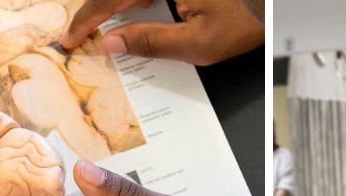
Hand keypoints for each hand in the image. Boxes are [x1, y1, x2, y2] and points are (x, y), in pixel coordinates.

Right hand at [60, 0, 262, 65]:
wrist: (275, 5)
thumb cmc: (246, 17)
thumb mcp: (200, 42)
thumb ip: (151, 41)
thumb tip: (112, 42)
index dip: (85, 19)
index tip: (70, 39)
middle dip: (97, 11)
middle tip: (82, 35)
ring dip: (117, 6)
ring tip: (105, 30)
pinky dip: (137, 3)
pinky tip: (138, 17)